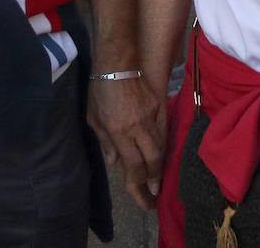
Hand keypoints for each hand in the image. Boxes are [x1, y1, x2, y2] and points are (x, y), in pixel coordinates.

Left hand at [87, 77, 162, 209]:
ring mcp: (150, 115)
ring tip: (159, 177)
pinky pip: (165, 130)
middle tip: (155, 192)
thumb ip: (105, 142)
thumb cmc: (100, 90)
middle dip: (155, 178)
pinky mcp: (159, 105)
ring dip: (161, 164)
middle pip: (151, 159)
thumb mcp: (94, 118)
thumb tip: (114, 162)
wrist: (117, 61)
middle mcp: (137, 126)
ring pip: (161, 145)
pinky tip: (162, 153)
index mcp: (118, 131)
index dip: (138, 184)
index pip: (132, 165)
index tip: (143, 197)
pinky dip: (165, 144)